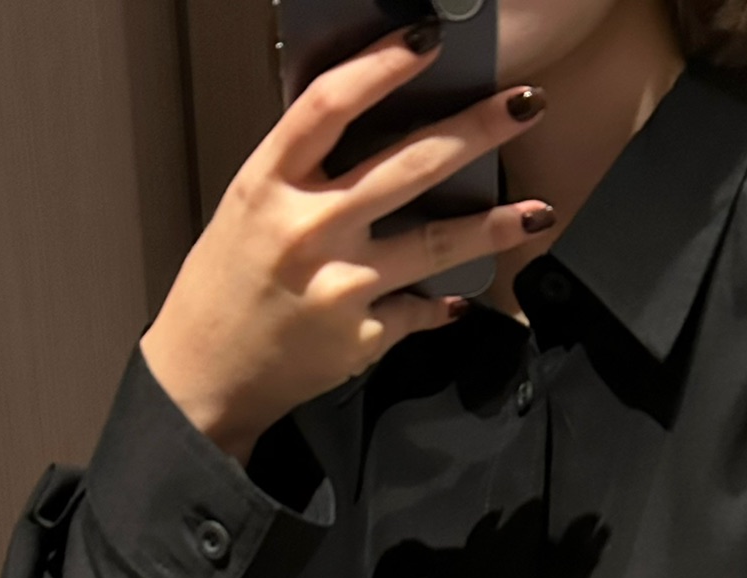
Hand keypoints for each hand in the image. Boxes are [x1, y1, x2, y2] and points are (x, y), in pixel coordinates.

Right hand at [140, 22, 555, 463]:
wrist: (208, 370)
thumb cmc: (227, 282)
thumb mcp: (250, 206)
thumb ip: (303, 169)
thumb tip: (364, 124)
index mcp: (270, 182)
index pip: (330, 105)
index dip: (382, 66)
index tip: (428, 38)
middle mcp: (310, 227)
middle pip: (409, 165)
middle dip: (476, 130)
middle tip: (525, 104)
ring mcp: (343, 284)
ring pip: (437, 243)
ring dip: (495, 226)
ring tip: (539, 212)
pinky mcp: (364, 335)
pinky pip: (421, 311)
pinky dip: (442, 304)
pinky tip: (462, 298)